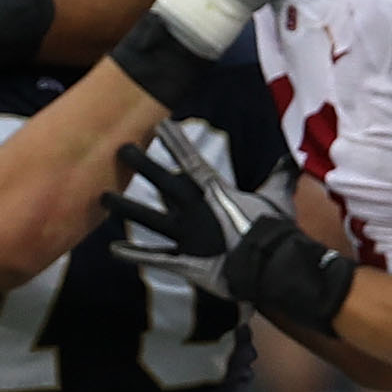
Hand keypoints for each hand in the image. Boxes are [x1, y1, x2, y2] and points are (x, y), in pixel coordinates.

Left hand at [110, 138, 352, 330]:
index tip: (160, 125)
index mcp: (216, 193)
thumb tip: (288, 160)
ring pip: (149, 218)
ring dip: (125, 207)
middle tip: (121, 149)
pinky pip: (155, 258)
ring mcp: (187, 236)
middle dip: (142, 165)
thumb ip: (278, 178)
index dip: (175, 143)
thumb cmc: (276, 232)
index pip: (191, 161)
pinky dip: (134, 254)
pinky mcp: (184, 262)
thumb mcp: (278, 198)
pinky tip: (112, 250)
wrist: (272, 266)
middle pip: (163, 183)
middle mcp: (195, 210)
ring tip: (103, 197)